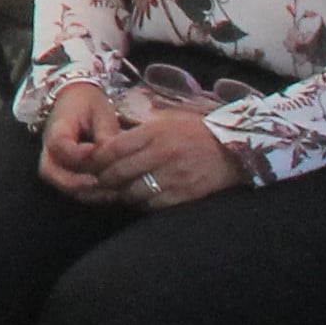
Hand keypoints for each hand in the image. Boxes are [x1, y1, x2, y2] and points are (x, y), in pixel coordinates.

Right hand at [37, 84, 116, 198]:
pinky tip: (112, 192)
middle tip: (108, 182)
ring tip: (114, 190)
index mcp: (56, 130)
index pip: (62, 148)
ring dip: (88, 192)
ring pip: (62, 187)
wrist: (75, 100)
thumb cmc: (88, 104)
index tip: (107, 154)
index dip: (84, 155)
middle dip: (82, 183)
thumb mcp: (100, 110)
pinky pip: (72, 190)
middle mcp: (48, 150)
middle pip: (54, 174)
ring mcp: (53, 164)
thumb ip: (106, 133)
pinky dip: (91, 195)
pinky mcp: (63, 173)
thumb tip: (114, 155)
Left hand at [84, 101, 247, 209]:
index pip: (114, 148)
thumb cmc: (196, 132)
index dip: (97, 159)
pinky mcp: (185, 194)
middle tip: (99, 181)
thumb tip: (107, 136)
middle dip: (104, 179)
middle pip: (119, 172)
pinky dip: (143, 203)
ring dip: (122, 193)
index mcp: (155, 133)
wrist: (234, 149)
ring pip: (134, 191)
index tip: (91, 163)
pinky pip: (153, 204)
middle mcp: (162, 154)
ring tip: (120, 190)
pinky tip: (141, 198)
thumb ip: (137, 128)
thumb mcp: (166, 120)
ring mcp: (174, 176)